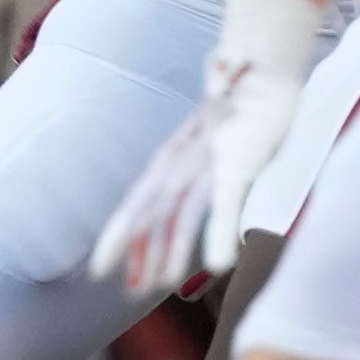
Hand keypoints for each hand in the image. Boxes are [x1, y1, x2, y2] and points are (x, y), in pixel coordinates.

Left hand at [86, 0, 317, 295]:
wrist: (260, 71)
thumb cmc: (235, 112)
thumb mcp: (207, 149)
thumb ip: (195, 178)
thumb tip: (183, 208)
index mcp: (170, 161)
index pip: (137, 204)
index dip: (119, 237)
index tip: (99, 269)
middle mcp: (179, 162)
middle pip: (150, 211)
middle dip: (136, 250)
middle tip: (123, 288)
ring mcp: (206, 162)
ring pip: (181, 213)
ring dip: (171, 250)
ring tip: (159, 283)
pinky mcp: (238, 161)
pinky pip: (225, 204)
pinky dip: (219, 234)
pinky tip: (218, 264)